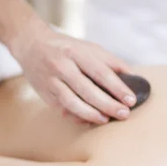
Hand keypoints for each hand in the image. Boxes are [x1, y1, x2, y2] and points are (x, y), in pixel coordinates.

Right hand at [11, 26, 136, 123]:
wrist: (31, 45)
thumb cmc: (67, 48)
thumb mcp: (90, 48)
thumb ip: (112, 62)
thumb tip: (135, 78)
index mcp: (76, 52)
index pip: (101, 72)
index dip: (117, 88)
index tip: (130, 99)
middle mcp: (61, 66)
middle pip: (87, 90)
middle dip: (108, 104)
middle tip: (123, 113)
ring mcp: (51, 82)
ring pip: (72, 103)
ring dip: (91, 114)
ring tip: (106, 119)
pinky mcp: (45, 94)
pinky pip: (62, 110)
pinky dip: (78, 117)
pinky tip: (91, 120)